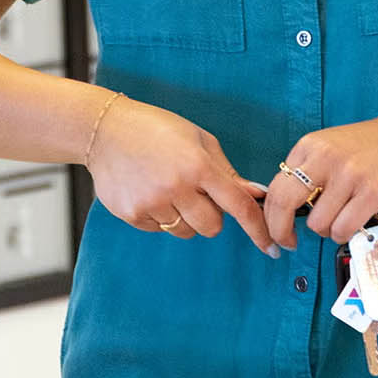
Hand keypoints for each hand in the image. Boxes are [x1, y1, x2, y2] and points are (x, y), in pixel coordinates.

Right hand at [87, 95, 276, 255]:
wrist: (105, 130)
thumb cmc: (157, 130)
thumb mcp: (198, 140)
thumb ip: (227, 172)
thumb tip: (255, 195)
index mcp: (198, 166)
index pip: (238, 205)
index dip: (258, 229)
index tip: (272, 247)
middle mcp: (176, 187)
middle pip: (212, 227)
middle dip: (211, 215)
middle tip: (196, 193)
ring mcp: (152, 203)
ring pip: (185, 232)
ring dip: (186, 218)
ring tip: (169, 189)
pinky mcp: (132, 214)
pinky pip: (160, 230)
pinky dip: (161, 217)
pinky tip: (149, 191)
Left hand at [264, 114, 377, 249]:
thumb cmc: (370, 147)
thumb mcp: (330, 147)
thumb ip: (308, 171)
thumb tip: (285, 208)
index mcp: (311, 146)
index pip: (276, 188)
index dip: (271, 216)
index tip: (277, 230)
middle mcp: (325, 158)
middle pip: (285, 204)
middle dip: (281, 231)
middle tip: (288, 243)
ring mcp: (349, 175)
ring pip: (318, 223)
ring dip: (327, 231)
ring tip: (341, 220)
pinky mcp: (372, 192)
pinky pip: (344, 228)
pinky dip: (345, 234)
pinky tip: (352, 225)